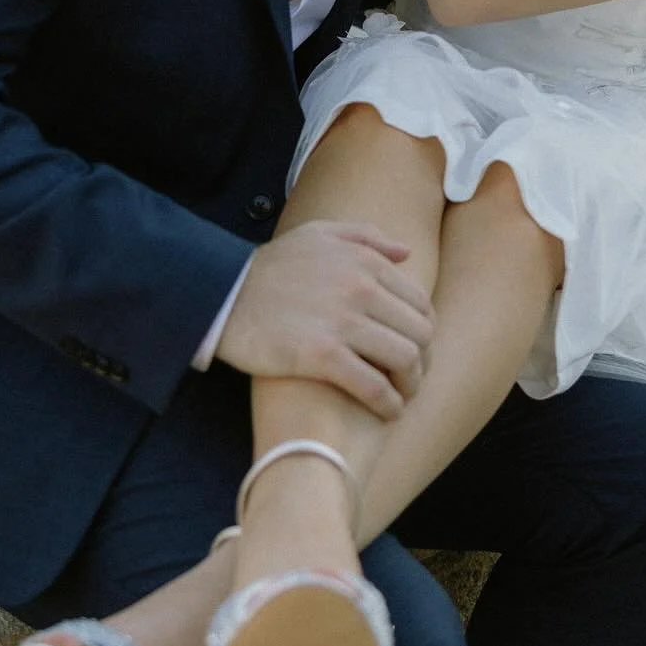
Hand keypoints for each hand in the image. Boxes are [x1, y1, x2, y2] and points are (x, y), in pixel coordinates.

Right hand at [216, 219, 433, 420]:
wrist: (222, 295)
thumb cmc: (270, 268)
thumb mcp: (317, 234)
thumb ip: (365, 237)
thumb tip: (405, 253)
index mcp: (364, 262)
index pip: (420, 302)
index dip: (423, 330)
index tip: (415, 349)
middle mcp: (361, 288)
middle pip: (420, 333)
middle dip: (423, 360)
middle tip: (411, 377)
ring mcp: (342, 322)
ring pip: (405, 359)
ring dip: (411, 385)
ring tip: (401, 396)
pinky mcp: (322, 355)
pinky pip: (374, 386)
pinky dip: (388, 404)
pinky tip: (387, 411)